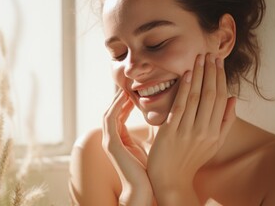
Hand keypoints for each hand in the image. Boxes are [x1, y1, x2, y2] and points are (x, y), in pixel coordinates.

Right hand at [102, 90, 153, 205]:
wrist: (144, 190)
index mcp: (120, 140)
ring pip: (108, 113)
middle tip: (128, 84)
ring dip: (116, 99)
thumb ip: (151, 133)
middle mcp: (111, 139)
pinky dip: (116, 107)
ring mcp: (109, 141)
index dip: (125, 102)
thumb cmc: (150, 171)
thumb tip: (165, 119)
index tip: (136, 90)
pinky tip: (127, 98)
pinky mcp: (110, 144)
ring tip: (126, 87)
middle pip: (112, 112)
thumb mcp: (151, 146)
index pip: (119, 115)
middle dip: (119, 98)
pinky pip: (110, 119)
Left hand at [147, 54, 236, 203]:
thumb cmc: (191, 159)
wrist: (171, 178)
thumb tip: (234, 98)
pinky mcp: (171, 132)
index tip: (218, 61)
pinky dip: (183, 89)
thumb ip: (225, 121)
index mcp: (216, 132)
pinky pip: (180, 106)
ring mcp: (188, 131)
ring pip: (196, 97)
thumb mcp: (214, 143)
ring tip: (199, 58)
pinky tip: (185, 75)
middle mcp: (204, 130)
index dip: (220, 78)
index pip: (221, 98)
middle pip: (210, 94)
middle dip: (210, 72)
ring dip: (198, 75)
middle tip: (209, 53)